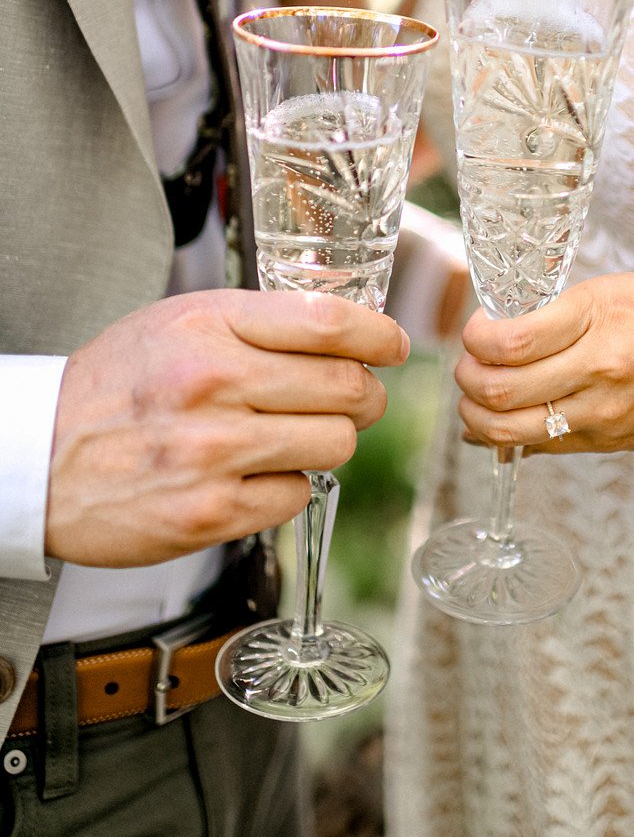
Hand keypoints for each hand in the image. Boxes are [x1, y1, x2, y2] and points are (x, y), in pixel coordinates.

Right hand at [46, 290, 408, 567]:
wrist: (38, 458)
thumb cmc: (116, 386)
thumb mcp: (179, 324)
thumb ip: (258, 323)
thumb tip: (347, 329)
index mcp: (209, 327)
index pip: (329, 323)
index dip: (379, 334)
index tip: (392, 345)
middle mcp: (214, 385)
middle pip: (348, 387)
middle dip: (365, 395)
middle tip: (354, 399)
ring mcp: (214, 453)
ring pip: (335, 444)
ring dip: (330, 440)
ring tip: (296, 435)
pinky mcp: (210, 513)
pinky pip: (297, 495)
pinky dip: (289, 485)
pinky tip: (257, 473)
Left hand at [454, 273, 633, 454]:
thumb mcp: (611, 291)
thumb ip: (553, 312)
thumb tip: (496, 335)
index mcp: (597, 323)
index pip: (511, 341)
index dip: (476, 337)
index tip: (478, 328)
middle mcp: (598, 374)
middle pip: (500, 392)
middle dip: (466, 377)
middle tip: (468, 362)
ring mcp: (601, 416)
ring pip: (509, 432)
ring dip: (475, 414)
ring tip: (476, 395)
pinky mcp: (603, 444)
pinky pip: (537, 449)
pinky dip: (502, 437)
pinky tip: (493, 420)